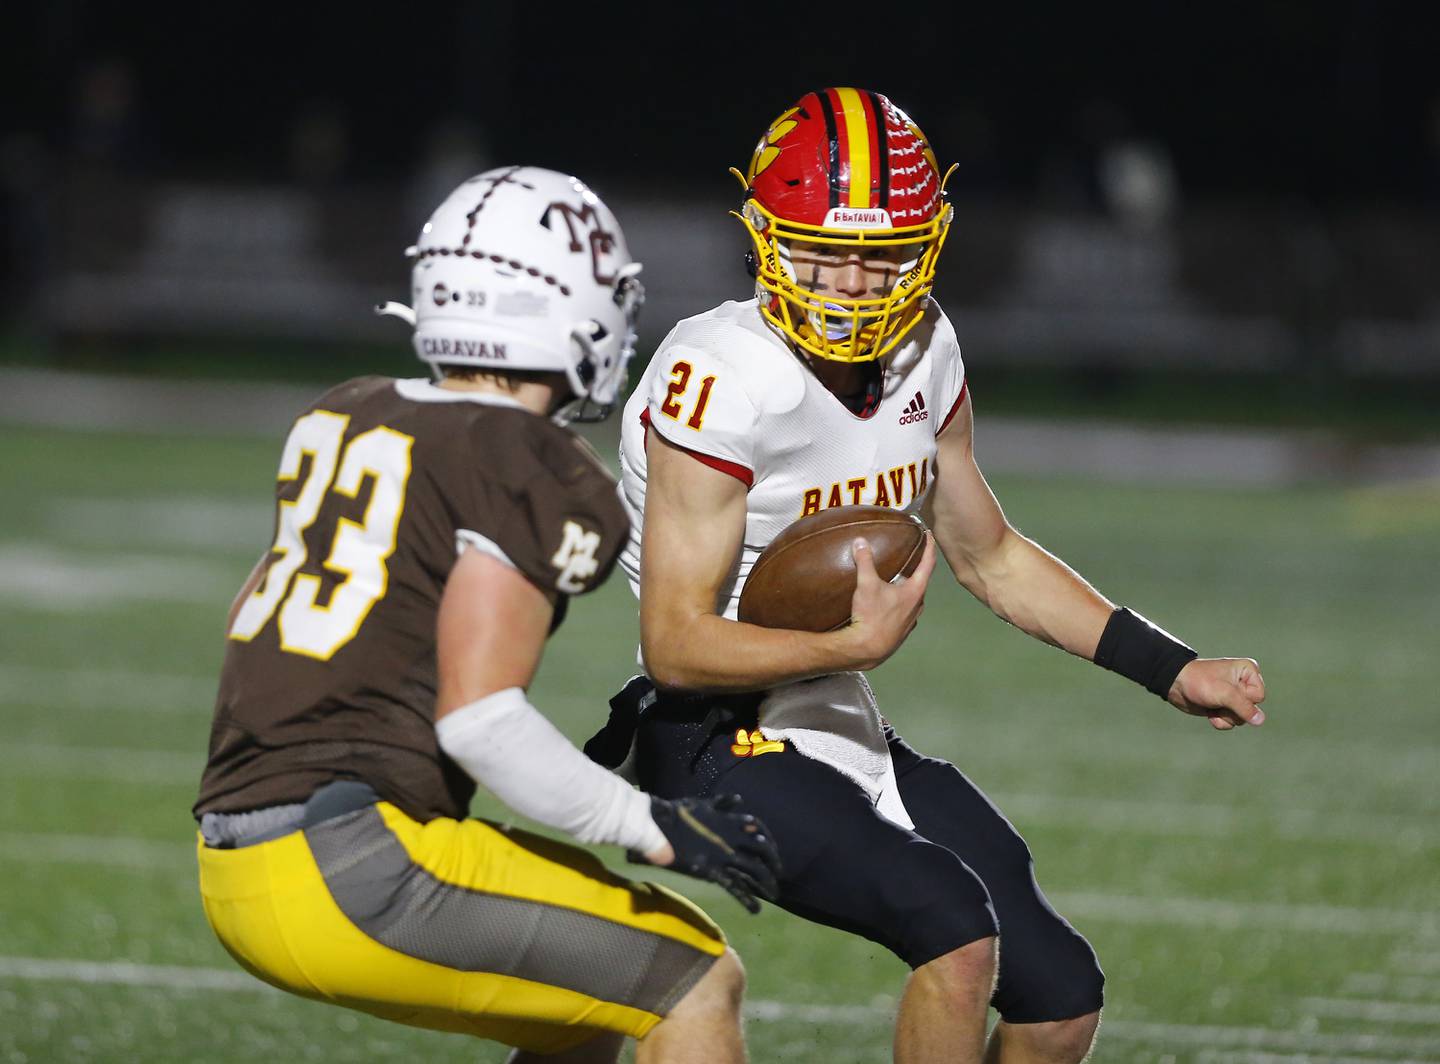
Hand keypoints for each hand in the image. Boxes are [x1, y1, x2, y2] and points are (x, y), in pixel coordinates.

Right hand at [634, 794, 781, 913]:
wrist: (659, 825)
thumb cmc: (678, 813)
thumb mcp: (703, 803)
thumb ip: (722, 804)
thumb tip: (739, 799)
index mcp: (730, 821)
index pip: (758, 828)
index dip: (768, 839)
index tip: (772, 847)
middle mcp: (732, 838)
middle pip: (763, 850)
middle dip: (773, 862)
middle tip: (778, 874)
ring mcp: (723, 855)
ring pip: (754, 870)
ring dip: (766, 883)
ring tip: (774, 894)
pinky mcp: (712, 871)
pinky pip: (734, 887)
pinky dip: (747, 899)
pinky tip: (756, 910)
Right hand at [839, 532, 936, 670]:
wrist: (866, 649)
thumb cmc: (872, 616)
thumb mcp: (866, 584)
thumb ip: (865, 561)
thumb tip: (860, 542)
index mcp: (915, 591)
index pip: (928, 564)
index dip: (930, 547)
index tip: (930, 535)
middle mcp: (917, 605)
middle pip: (920, 581)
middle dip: (915, 568)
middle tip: (909, 556)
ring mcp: (911, 620)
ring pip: (912, 598)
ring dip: (906, 587)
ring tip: (895, 579)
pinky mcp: (901, 631)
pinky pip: (904, 611)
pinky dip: (899, 602)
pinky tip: (887, 603)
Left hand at [1168, 657, 1266, 730]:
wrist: (1176, 685)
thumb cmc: (1199, 682)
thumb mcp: (1224, 693)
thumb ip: (1244, 707)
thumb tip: (1260, 720)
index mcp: (1249, 671)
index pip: (1258, 697)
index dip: (1242, 699)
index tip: (1225, 689)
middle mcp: (1245, 682)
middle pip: (1252, 709)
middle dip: (1233, 709)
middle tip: (1217, 699)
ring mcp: (1235, 695)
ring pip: (1242, 718)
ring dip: (1225, 716)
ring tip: (1212, 704)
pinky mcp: (1226, 706)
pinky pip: (1232, 722)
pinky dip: (1220, 720)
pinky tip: (1209, 712)